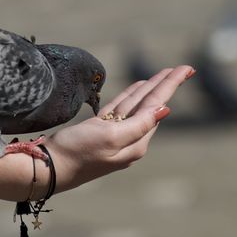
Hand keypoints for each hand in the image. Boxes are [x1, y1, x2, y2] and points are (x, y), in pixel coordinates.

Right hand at [45, 65, 194, 192]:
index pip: (157, 107)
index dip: (170, 86)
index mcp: (136, 142)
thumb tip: (165, 110)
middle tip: (181, 69)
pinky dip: (129, 98)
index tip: (186, 69)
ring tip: (161, 76)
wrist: (50, 167)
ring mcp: (114, 135)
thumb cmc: (78, 153)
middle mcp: (129, 139)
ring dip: (148, 90)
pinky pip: (119, 110)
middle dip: (164, 85)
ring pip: (135, 106)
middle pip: (149, 105)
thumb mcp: (111, 138)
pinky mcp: (99, 131)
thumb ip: (140, 124)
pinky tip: (137, 89)